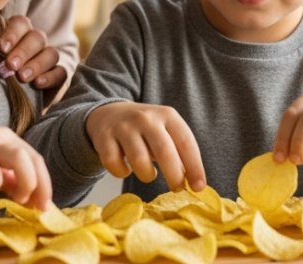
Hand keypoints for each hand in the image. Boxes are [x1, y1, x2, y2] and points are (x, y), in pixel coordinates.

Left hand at [0, 15, 64, 90]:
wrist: (5, 105)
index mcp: (17, 35)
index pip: (20, 23)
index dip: (12, 33)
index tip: (1, 47)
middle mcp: (35, 44)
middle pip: (37, 37)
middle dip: (23, 50)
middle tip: (10, 65)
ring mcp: (48, 60)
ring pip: (51, 53)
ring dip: (36, 64)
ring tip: (22, 77)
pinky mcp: (58, 77)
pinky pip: (61, 72)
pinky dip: (50, 76)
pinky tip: (38, 84)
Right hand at [0, 127, 51, 210]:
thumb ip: (9, 178)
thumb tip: (31, 194)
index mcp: (6, 139)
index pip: (35, 159)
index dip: (45, 183)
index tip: (44, 205)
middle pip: (32, 157)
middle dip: (41, 184)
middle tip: (39, 207)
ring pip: (17, 156)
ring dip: (26, 180)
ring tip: (20, 199)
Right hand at [85, 102, 205, 190]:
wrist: (109, 113)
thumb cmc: (145, 130)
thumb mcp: (165, 132)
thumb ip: (179, 153)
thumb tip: (193, 182)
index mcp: (167, 115)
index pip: (186, 142)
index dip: (194, 167)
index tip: (199, 187)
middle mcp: (146, 118)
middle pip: (164, 151)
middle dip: (174, 176)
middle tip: (177, 189)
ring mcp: (124, 126)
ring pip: (139, 161)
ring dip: (147, 175)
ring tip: (148, 173)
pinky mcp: (104, 137)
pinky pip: (115, 165)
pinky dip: (122, 173)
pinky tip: (126, 167)